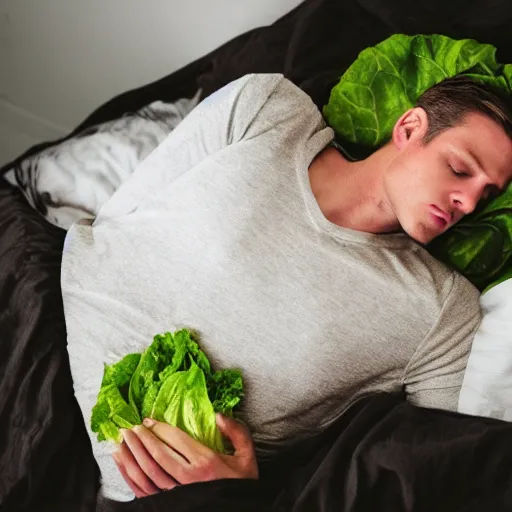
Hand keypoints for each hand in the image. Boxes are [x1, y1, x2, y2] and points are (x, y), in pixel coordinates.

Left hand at [112, 413, 258, 497]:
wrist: (241, 511)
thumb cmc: (242, 484)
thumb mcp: (246, 455)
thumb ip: (236, 431)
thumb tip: (218, 415)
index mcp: (205, 463)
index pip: (176, 440)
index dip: (160, 428)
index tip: (148, 420)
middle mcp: (188, 479)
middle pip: (158, 455)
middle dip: (142, 439)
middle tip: (131, 427)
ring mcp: (176, 494)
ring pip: (148, 472)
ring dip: (133, 455)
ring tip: (123, 440)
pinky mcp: (169, 505)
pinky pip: (144, 490)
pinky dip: (129, 475)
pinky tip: (122, 463)